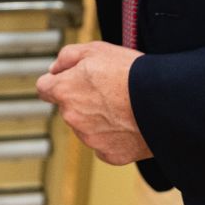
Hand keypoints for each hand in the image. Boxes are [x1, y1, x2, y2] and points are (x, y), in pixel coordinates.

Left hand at [37, 41, 152, 165]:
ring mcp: (90, 138)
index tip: (64, 81)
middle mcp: (72, 117)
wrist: (161, 103)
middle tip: (107, 89)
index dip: (55, 82)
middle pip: (69, 107)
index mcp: (64, 91)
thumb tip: (54, 68)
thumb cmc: (131, 74)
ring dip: (97, 118)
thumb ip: (67, 57)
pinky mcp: (109, 154)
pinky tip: (128, 122)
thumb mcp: (95, 49)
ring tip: (123, 105)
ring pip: (87, 127)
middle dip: (82, 99)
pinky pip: (105, 144)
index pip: (44, 88)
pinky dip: (113, 136)